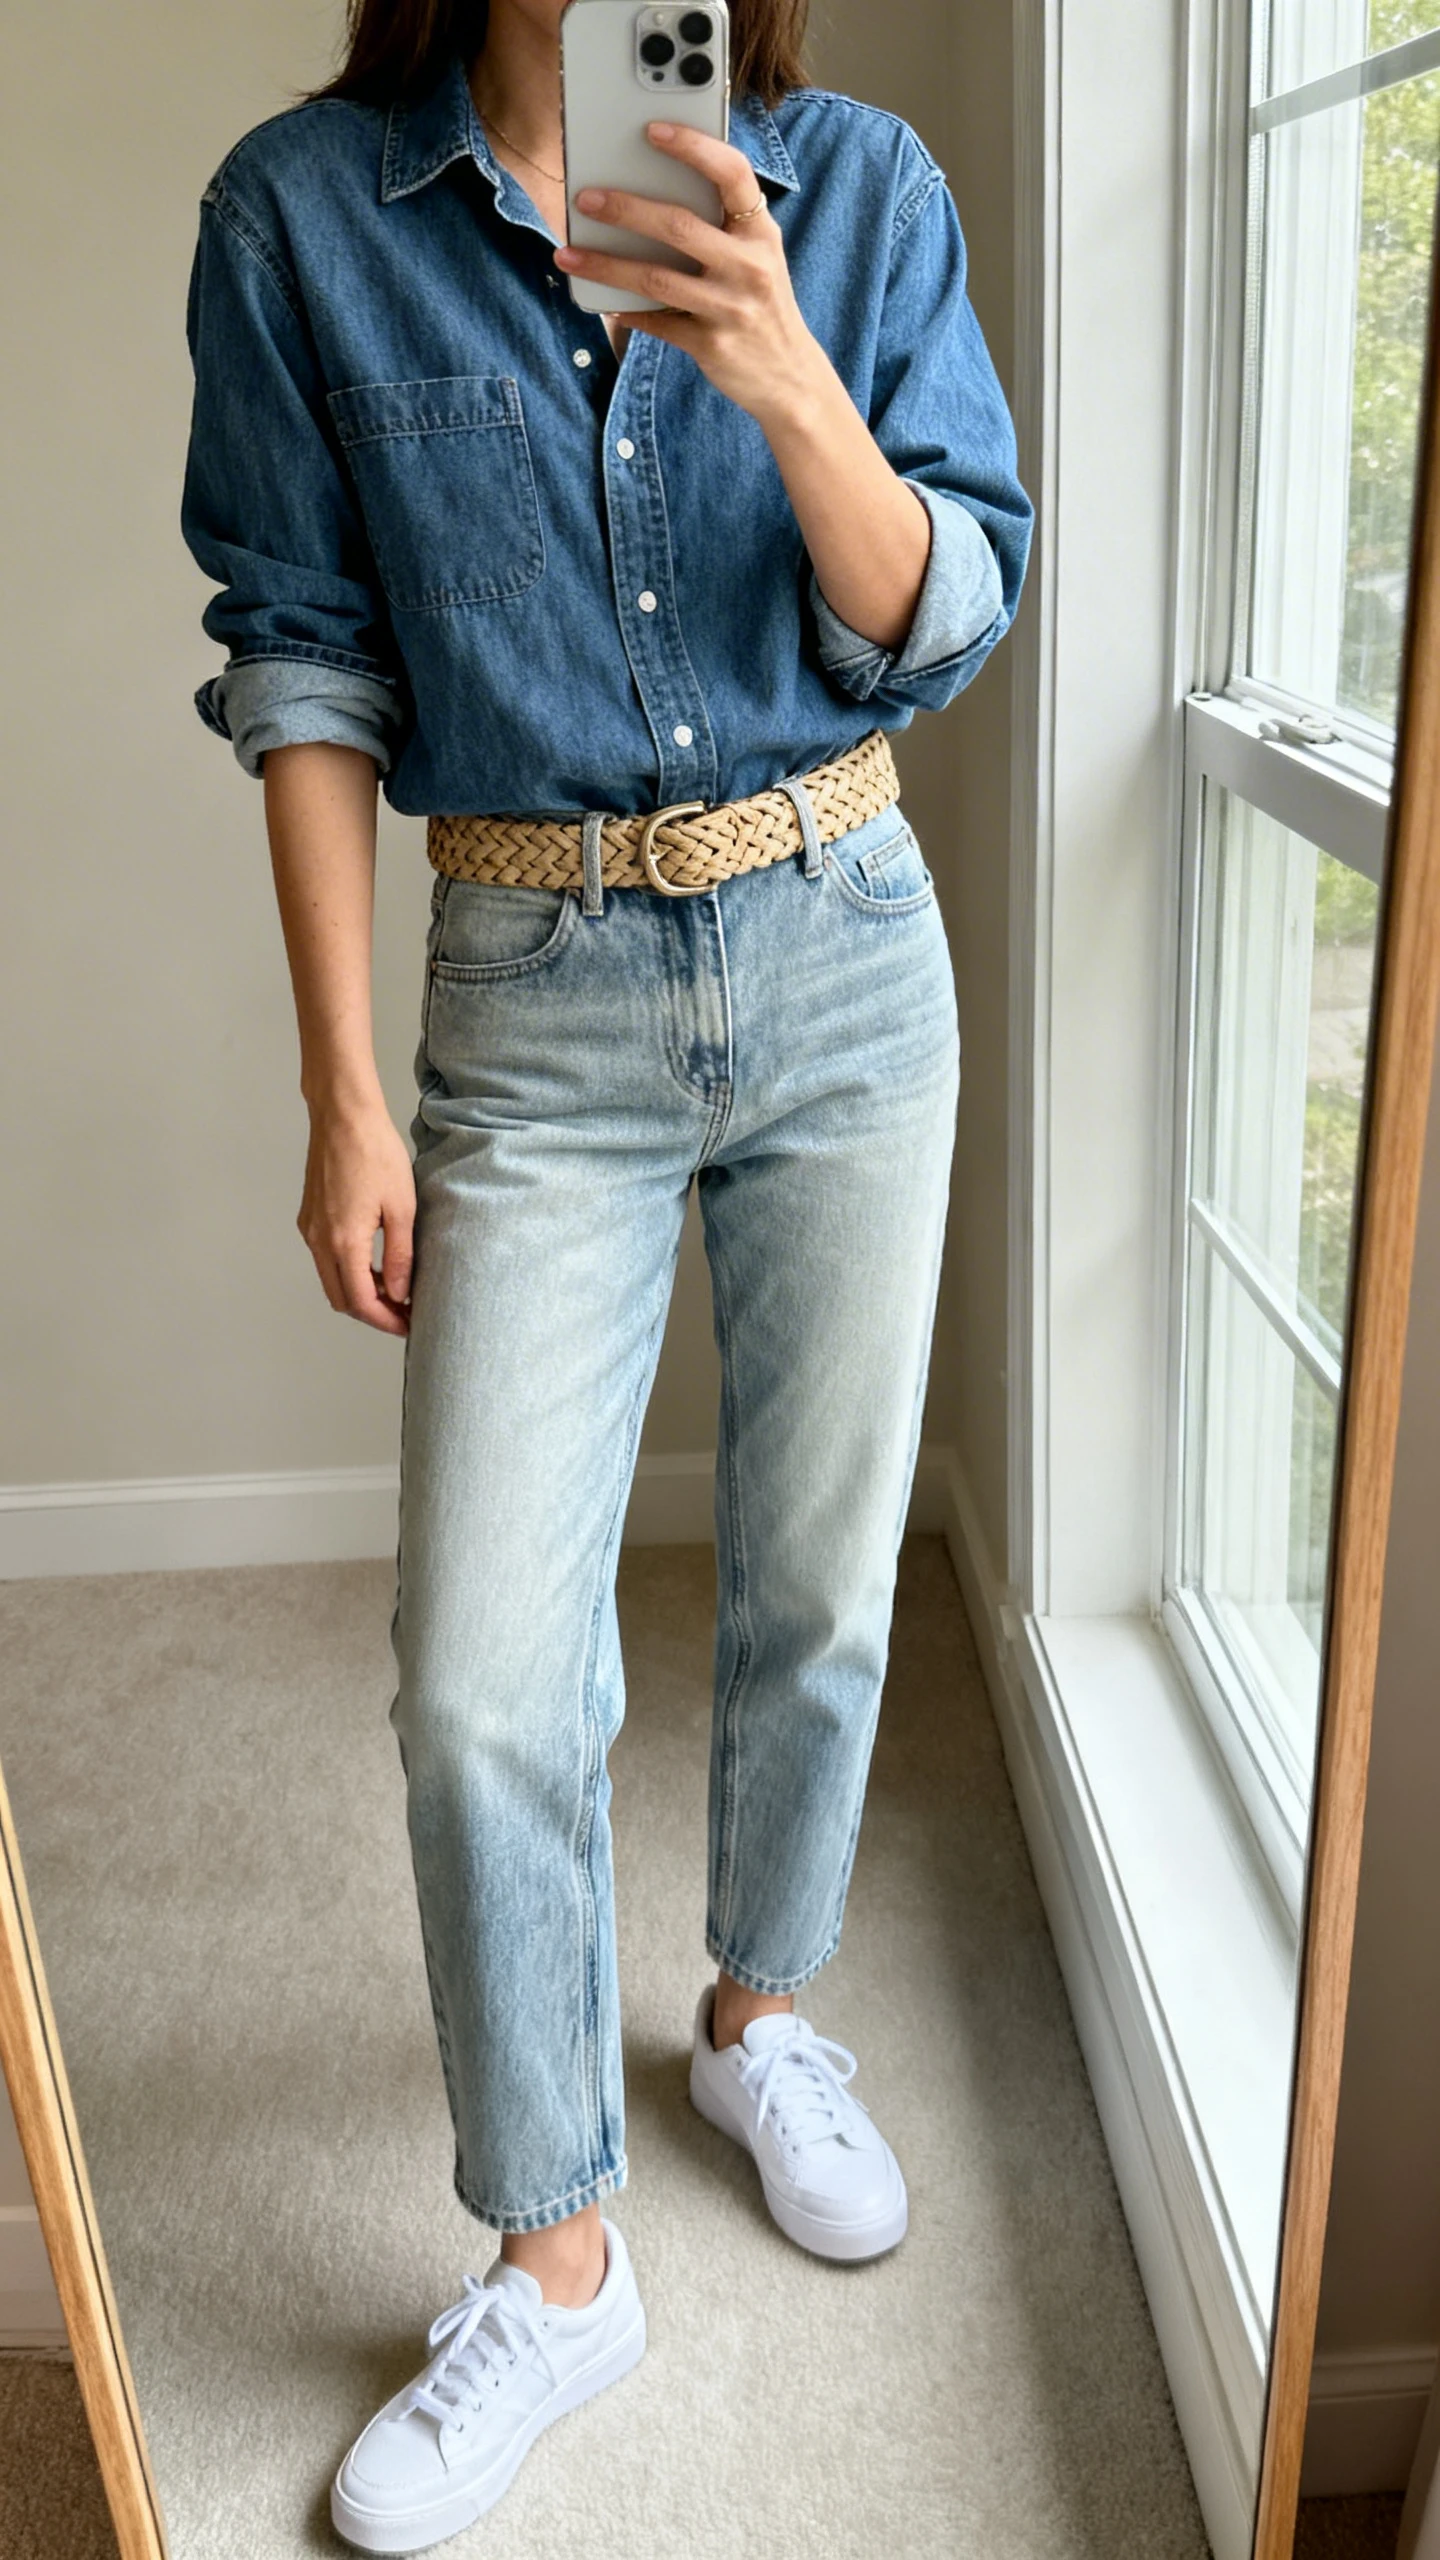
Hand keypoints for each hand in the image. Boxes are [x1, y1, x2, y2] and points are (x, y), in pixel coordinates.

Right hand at [297, 1092, 415, 1338]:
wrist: (343, 1115)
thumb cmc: (376, 1153)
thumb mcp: (402, 1207)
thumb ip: (399, 1257)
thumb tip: (399, 1294)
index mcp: (343, 1241)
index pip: (362, 1302)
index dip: (386, 1321)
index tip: (410, 1324)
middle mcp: (319, 1240)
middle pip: (341, 1298)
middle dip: (372, 1313)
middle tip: (404, 1313)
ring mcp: (309, 1228)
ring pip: (331, 1280)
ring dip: (359, 1292)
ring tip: (394, 1289)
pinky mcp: (309, 1216)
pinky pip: (324, 1258)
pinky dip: (347, 1271)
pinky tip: (374, 1262)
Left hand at [554, 121, 821, 423]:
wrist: (792, 377)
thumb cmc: (763, 305)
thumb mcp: (759, 258)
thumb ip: (723, 228)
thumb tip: (652, 196)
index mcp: (761, 233)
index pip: (732, 173)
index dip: (693, 146)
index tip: (653, 130)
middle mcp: (749, 266)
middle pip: (678, 225)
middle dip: (625, 209)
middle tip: (585, 198)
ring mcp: (730, 307)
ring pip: (656, 279)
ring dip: (606, 264)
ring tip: (568, 254)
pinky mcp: (712, 345)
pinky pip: (658, 322)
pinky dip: (627, 310)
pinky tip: (604, 299)